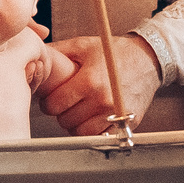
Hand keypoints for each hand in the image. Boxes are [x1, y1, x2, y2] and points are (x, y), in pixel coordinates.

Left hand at [40, 34, 163, 136]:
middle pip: (65, 120)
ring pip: (80, 132)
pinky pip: (100, 136)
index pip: (54, 105)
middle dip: (61, 112)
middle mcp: (103, 100)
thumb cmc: (115, 52)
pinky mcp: (126, 123)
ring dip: (75, 124)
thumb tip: (34, 55)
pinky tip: (92, 118)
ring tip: (78, 110)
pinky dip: (92, 131)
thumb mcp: (84, 45)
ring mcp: (115, 114)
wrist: (148, 59)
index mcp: (89, 80)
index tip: (52, 98)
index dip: (49, 102)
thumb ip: (57, 52)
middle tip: (65, 103)